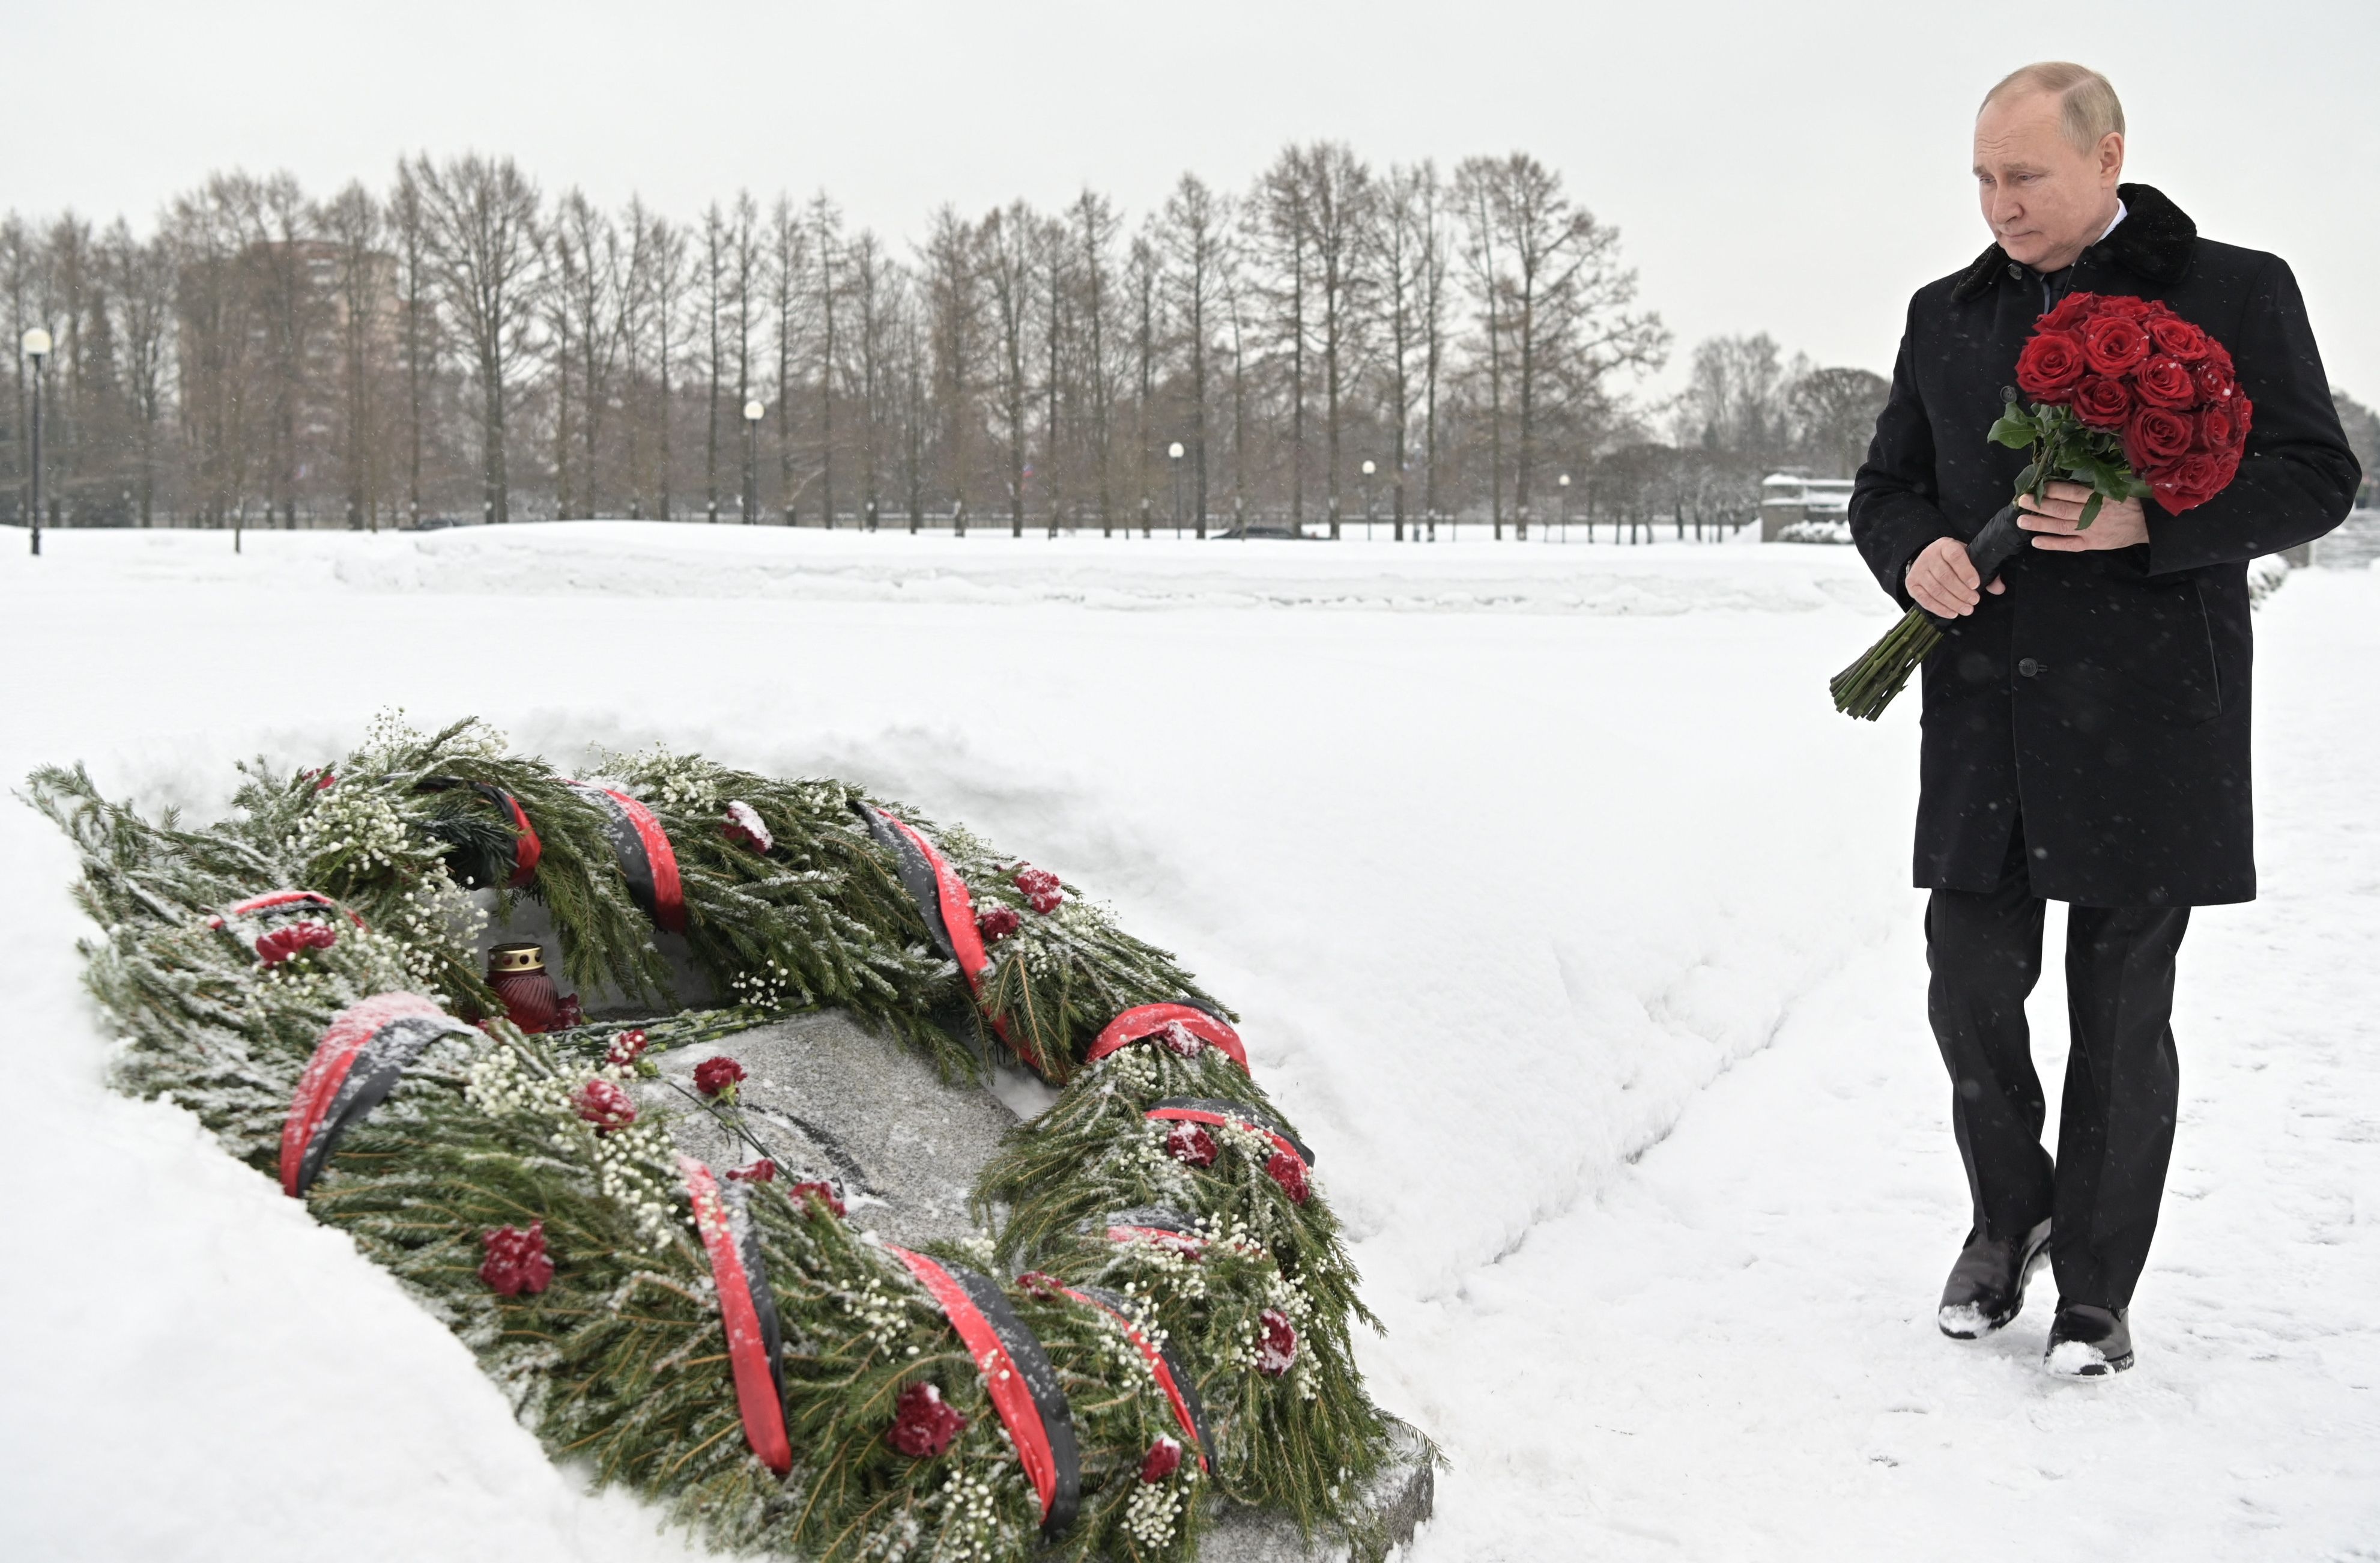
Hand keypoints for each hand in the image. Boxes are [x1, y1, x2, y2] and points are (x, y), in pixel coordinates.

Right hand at [1906, 535, 2004, 617]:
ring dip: (1952, 602)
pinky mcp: (1912, 584)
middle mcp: (1929, 556)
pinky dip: (1939, 608)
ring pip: (1936, 590)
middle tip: (1974, 601)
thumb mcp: (1969, 558)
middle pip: (1945, 576)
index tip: (1976, 584)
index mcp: (1945, 546)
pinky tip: (1952, 613)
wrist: (1930, 558)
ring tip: (1966, 609)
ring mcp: (1918, 570)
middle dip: (1961, 592)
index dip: (1965, 571)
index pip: (1955, 556)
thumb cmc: (1953, 560)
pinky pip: (1925, 599)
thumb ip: (1985, 571)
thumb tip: (1998, 588)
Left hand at [2017, 479, 2148, 550]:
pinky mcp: (2091, 543)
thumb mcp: (2117, 487)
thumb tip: (2073, 468)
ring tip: (2021, 521)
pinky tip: (2036, 542)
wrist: (2147, 525)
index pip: (2073, 492)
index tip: (2037, 485)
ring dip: (2040, 524)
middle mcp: (2094, 514)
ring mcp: (2091, 530)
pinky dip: (2052, 544)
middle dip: (2040, 505)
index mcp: (2101, 496)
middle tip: (2021, 501)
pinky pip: (2069, 545)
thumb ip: (2097, 482)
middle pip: (2062, 509)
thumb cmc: (2129, 502)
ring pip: (2062, 527)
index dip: (2054, 489)